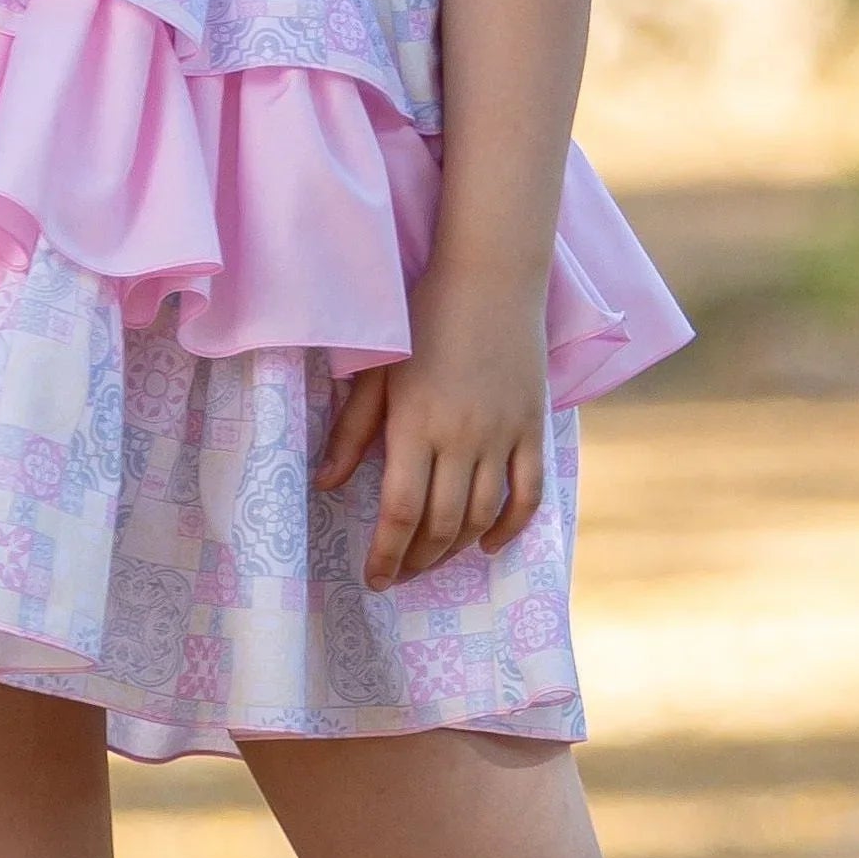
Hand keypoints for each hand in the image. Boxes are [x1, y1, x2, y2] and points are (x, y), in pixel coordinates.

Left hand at [314, 262, 549, 587]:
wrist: (490, 278)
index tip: (374, 579)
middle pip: (441, 525)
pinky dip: (511, 528)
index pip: (400, 512)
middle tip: (399, 574)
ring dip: (456, 549)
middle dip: (417, 561)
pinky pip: (528, 494)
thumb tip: (325, 484)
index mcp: (415, 424)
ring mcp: (502, 436)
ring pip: (481, 516)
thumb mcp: (377, 371)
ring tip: (432, 560)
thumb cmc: (423, 318)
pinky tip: (489, 544)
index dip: (386, 554)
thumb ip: (353, 430)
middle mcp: (462, 439)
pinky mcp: (532, 429)